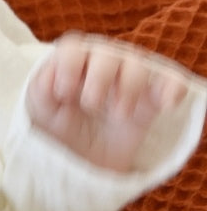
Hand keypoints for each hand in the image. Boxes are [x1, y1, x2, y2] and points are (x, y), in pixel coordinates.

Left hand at [27, 33, 188, 172]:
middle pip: (107, 53)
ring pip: (138, 65)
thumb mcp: (38, 110)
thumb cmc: (55, 129)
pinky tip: (166, 104)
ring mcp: (128, 82)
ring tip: (119, 115)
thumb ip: (41, 88)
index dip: (69, 66)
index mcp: (72, 64)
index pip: (73, 47)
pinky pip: (171, 82)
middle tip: (91, 105)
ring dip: (129, 87)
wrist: (80, 163)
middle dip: (98, 78)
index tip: (64, 93)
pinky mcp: (151, 102)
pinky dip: (172, 88)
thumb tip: (52, 75)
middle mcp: (101, 66)